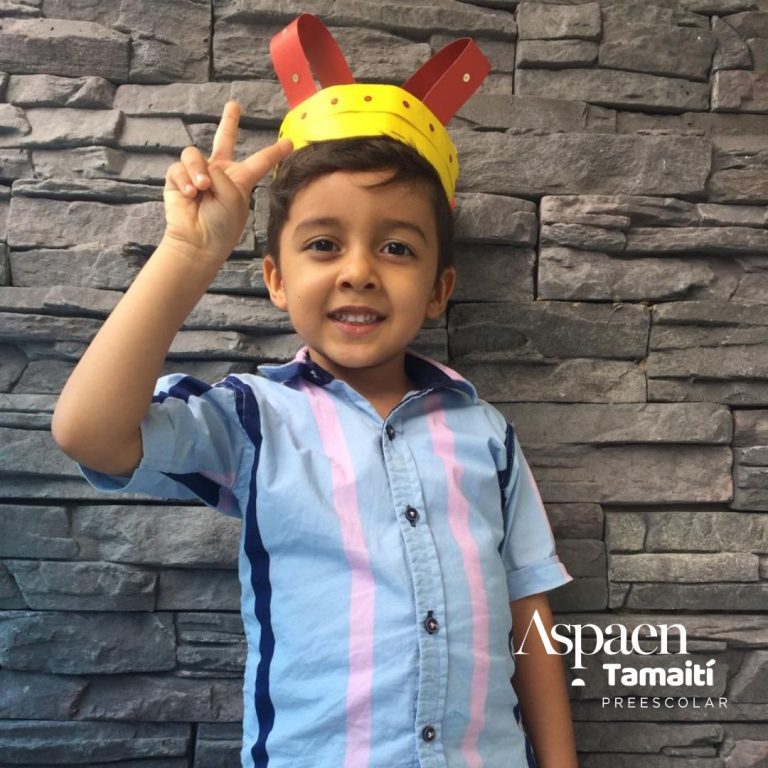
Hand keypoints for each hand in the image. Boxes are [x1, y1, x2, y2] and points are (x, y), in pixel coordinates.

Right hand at [163, 100, 292, 262]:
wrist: (198, 240)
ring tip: (201, 189)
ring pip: (195, 155)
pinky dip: (185, 179)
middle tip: (234, 105)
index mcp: (240, 180)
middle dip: (228, 122)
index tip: (290, 143)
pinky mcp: (178, 179)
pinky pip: (180, 167)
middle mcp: (220, 173)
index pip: (260, 161)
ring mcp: (198, 174)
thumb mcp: (234, 196)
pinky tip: (190, 194)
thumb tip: (201, 168)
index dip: (274, 152)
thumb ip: (220, 173)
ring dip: (198, 171)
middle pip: (224, 140)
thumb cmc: (222, 224)